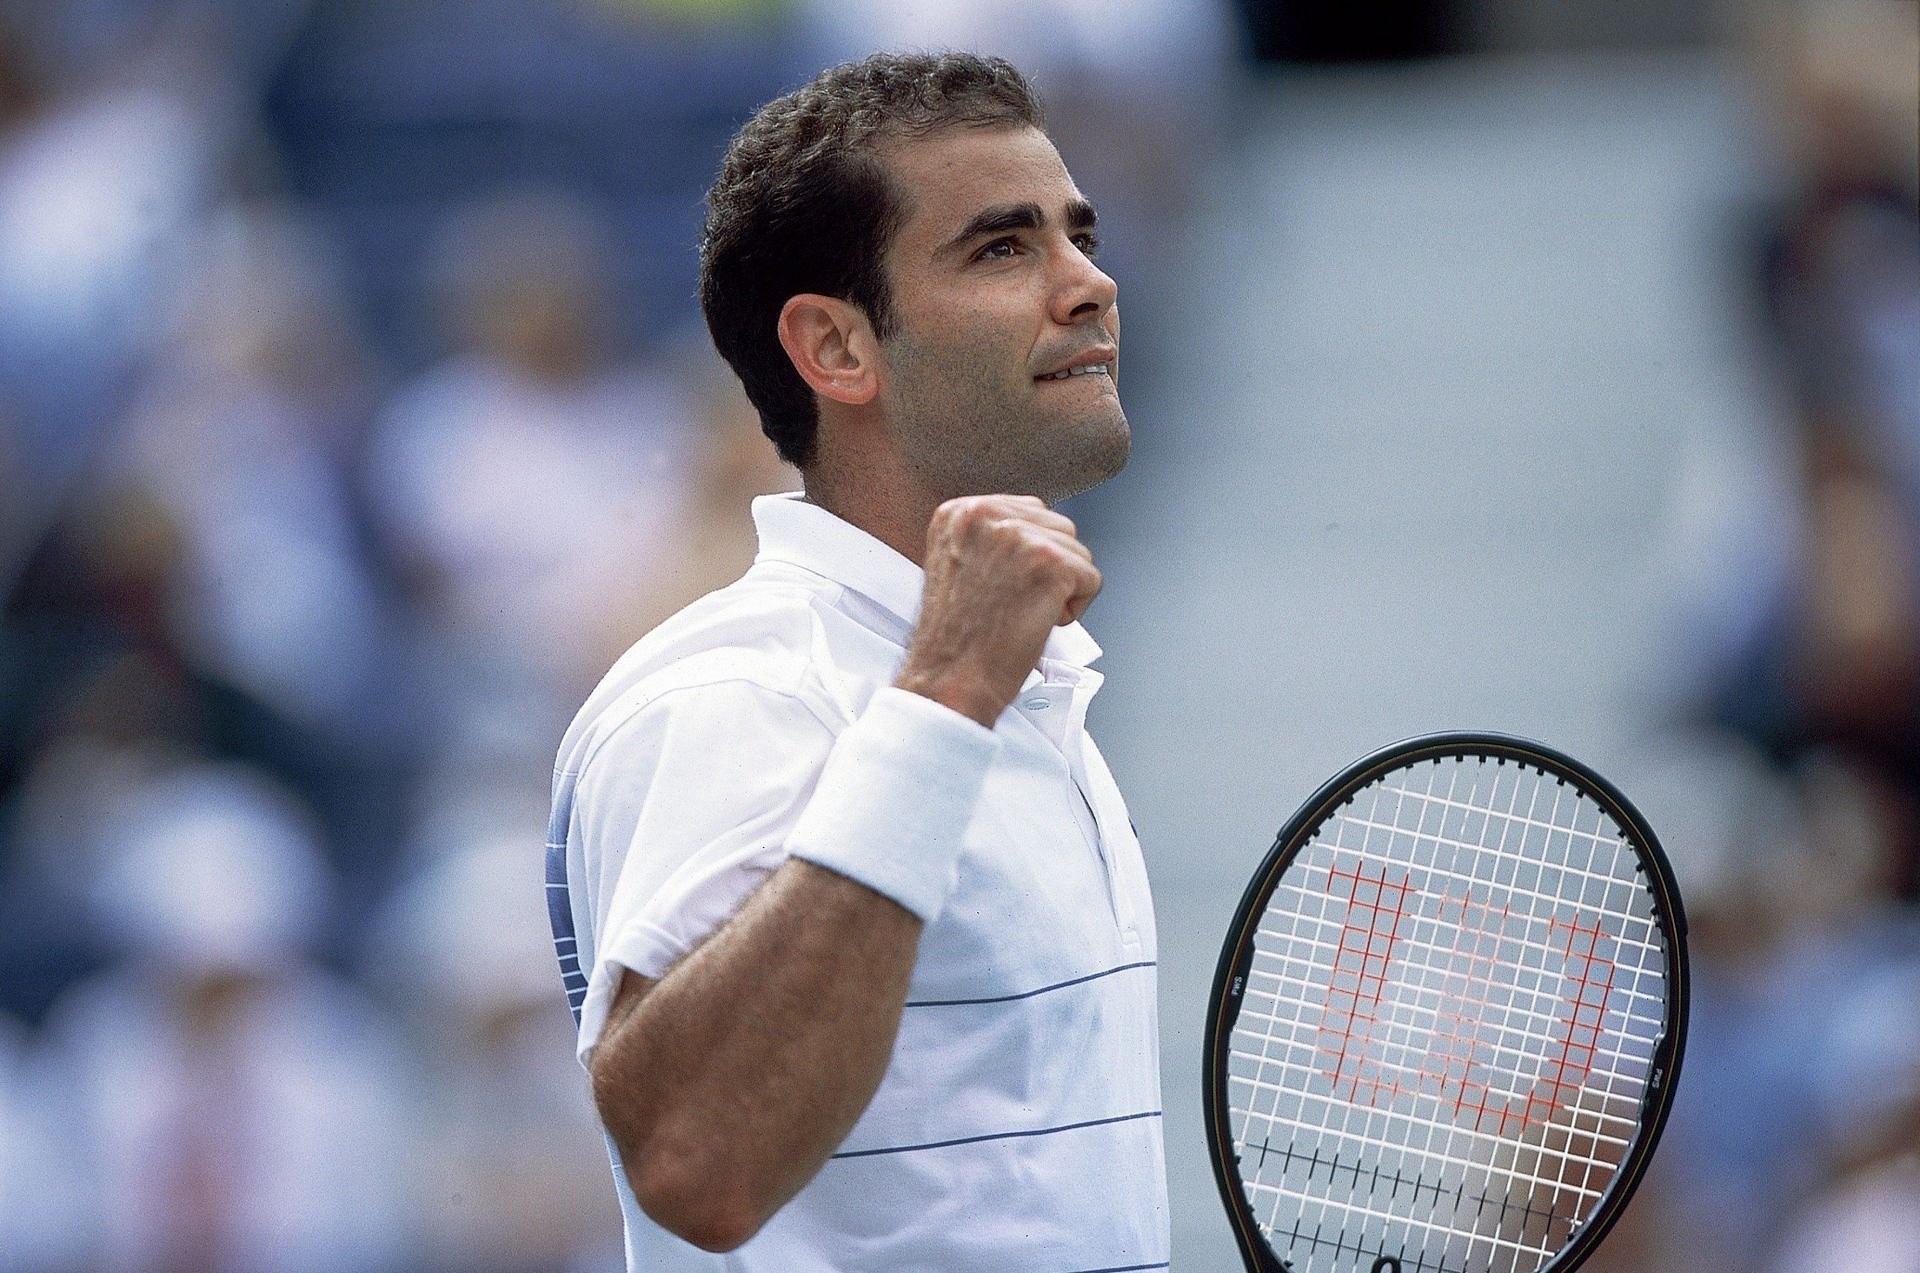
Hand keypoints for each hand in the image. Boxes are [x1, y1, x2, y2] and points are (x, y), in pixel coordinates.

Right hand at [895, 495, 1100, 727]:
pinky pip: (1092, 579)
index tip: (1006, 586)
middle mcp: (987, 515)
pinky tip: (1037, 623)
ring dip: (1062, 589)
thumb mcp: (957, 565)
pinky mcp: (1050, 563)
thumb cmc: (955, 639)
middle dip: (1049, 569)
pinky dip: (1075, 610)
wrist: (949, 681)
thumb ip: (991, 537)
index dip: (1028, 557)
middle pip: (1058, 527)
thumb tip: (1036, 529)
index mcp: (960, 513)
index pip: (1028, 512)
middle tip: (1012, 603)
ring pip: (1078, 553)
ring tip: (1021, 613)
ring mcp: (1019, 537)